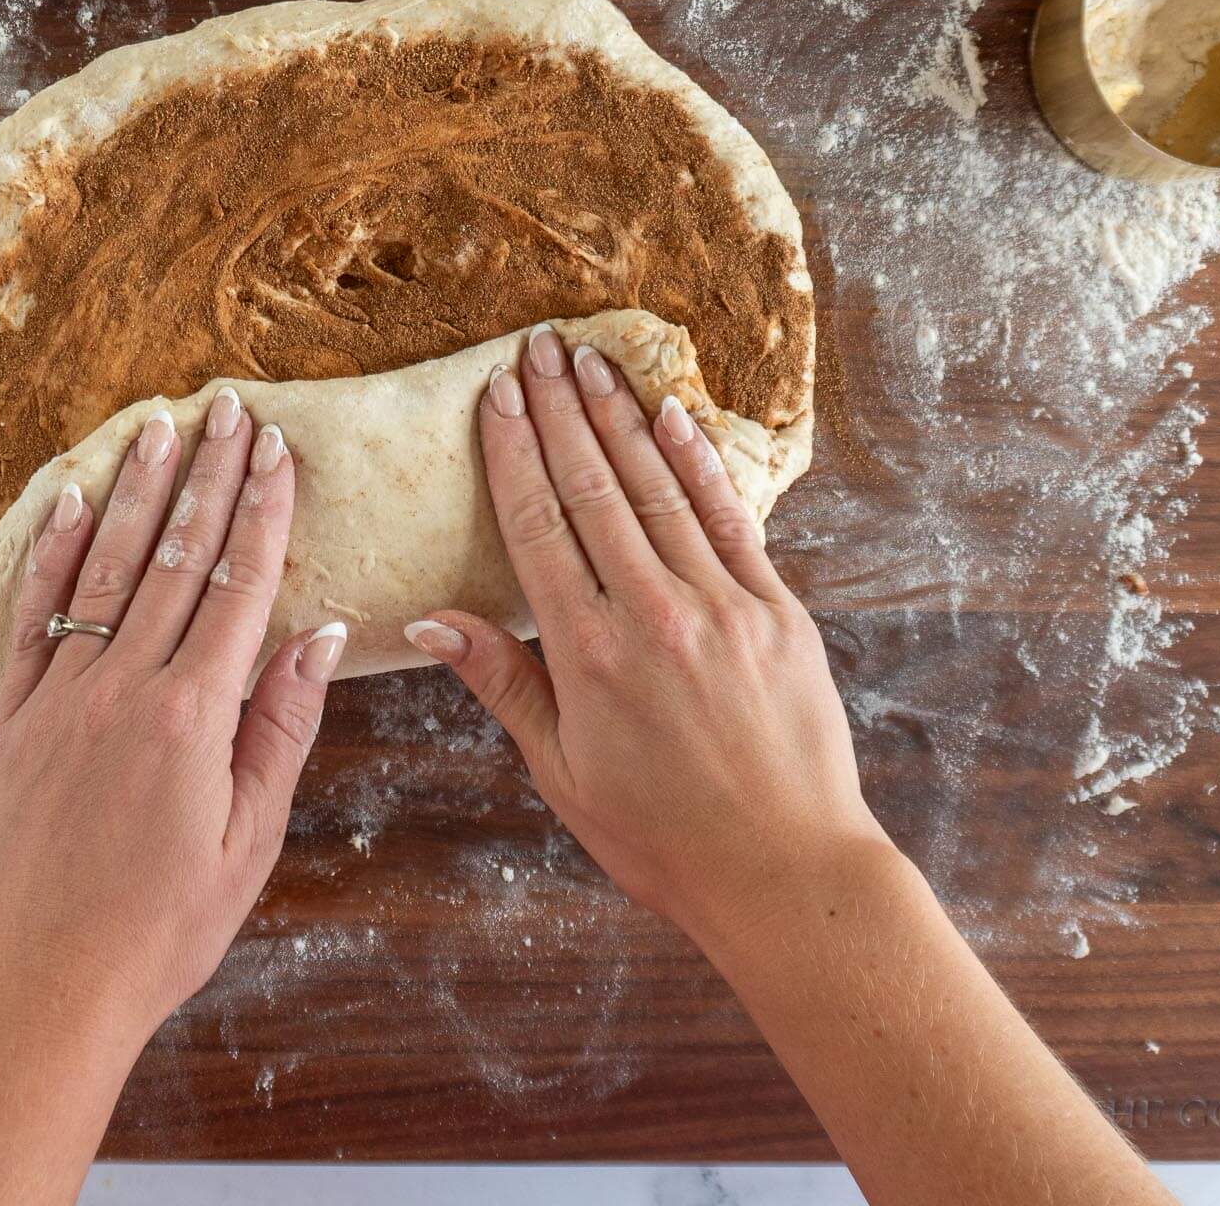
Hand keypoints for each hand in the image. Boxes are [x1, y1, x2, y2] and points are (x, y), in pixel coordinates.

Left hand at [0, 389, 346, 1050]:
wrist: (41, 987)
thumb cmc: (160, 931)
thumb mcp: (248, 842)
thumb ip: (280, 729)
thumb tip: (317, 634)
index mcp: (192, 717)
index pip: (238, 586)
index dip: (263, 511)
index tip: (279, 449)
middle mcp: (122, 689)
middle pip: (176, 558)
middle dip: (210, 476)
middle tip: (231, 406)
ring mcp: (60, 698)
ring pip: (106, 570)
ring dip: (140, 491)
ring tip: (162, 423)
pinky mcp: (13, 720)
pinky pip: (36, 616)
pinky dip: (56, 553)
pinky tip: (75, 501)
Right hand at [402, 323, 882, 948]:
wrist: (786, 872)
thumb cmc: (662, 838)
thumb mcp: (562, 772)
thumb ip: (504, 683)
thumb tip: (432, 621)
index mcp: (589, 655)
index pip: (538, 526)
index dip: (513, 452)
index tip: (495, 394)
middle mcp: (655, 614)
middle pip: (594, 488)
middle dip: (561, 412)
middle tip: (538, 348)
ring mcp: (724, 606)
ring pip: (660, 490)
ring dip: (622, 419)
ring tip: (592, 362)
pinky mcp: (780, 613)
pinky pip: (732, 520)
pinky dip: (700, 464)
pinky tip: (674, 416)